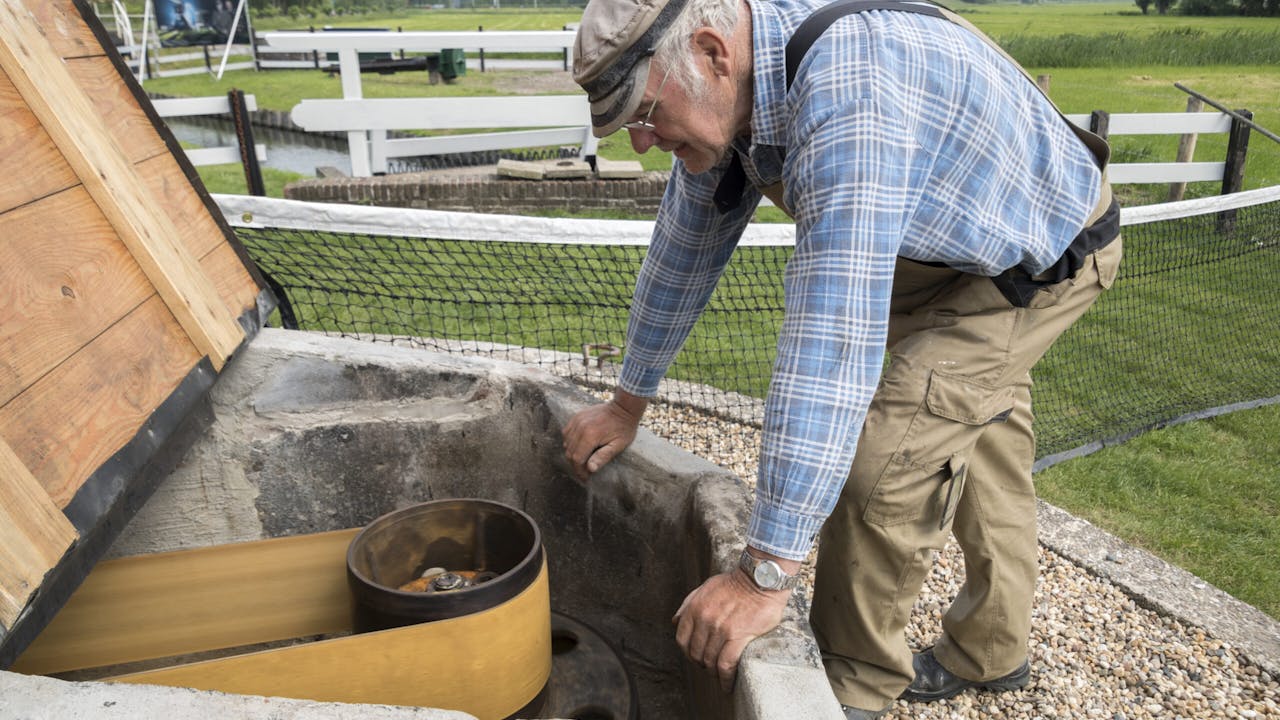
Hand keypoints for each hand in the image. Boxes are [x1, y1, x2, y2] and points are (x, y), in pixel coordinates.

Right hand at [562, 389, 647, 480]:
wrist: (623, 408)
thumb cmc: (624, 428)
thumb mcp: (618, 445)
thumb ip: (603, 457)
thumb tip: (590, 469)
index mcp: (590, 436)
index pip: (577, 459)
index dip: (579, 471)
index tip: (585, 478)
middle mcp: (580, 427)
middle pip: (570, 452)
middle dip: (575, 465)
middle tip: (584, 472)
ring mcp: (577, 420)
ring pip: (566, 443)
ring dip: (572, 454)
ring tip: (582, 460)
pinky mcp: (576, 416)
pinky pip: (566, 433)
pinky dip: (570, 442)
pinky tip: (579, 446)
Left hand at [671, 566, 789, 691]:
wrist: (761, 580)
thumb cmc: (735, 583)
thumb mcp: (705, 587)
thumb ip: (688, 604)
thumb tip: (675, 621)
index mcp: (695, 608)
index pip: (682, 640)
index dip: (687, 653)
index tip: (696, 658)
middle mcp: (704, 619)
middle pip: (696, 653)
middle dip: (702, 665)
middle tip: (710, 668)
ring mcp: (720, 629)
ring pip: (710, 661)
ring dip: (714, 673)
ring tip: (721, 677)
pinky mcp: (738, 636)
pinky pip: (727, 664)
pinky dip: (725, 679)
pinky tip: (727, 686)